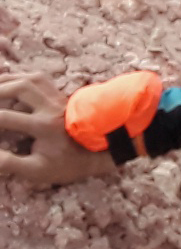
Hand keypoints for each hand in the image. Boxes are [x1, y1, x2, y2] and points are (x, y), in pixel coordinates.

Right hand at [0, 73, 117, 185]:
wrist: (102, 152)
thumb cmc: (68, 164)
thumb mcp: (39, 171)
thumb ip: (10, 164)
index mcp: (43, 126)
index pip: (4, 118)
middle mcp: (50, 107)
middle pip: (18, 88)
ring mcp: (57, 98)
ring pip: (29, 79)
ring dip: (5, 81)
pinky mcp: (60, 95)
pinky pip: (39, 78)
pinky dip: (19, 76)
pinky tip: (6, 81)